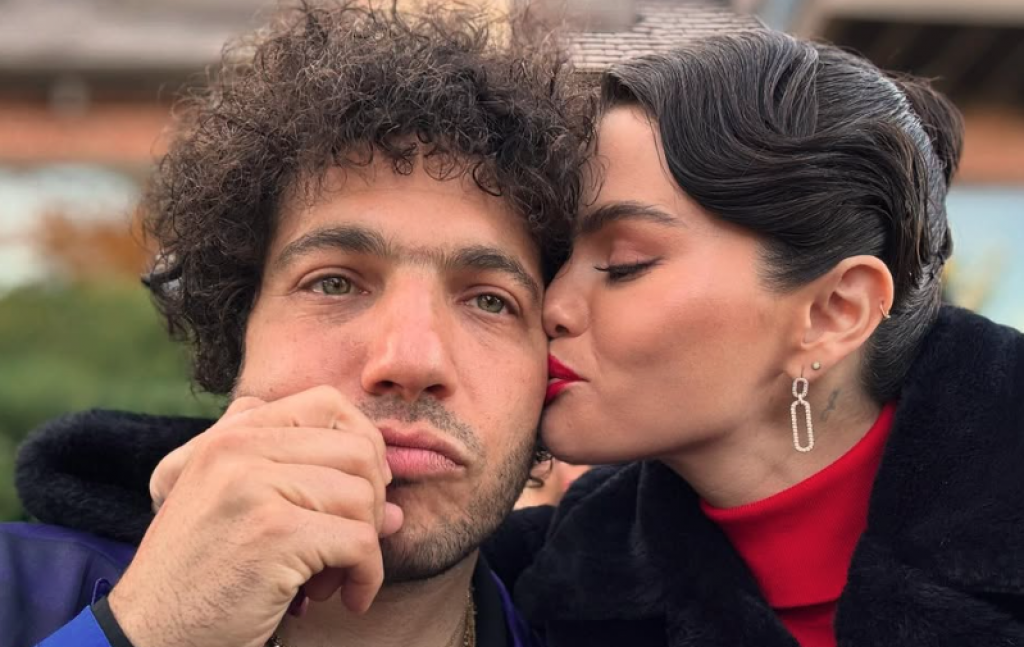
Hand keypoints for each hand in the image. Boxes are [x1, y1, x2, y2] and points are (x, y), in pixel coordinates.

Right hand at [108, 386, 403, 646]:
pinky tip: (346, 598)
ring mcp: (254, 486)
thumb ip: (304, 487)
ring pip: (363, 496)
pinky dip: (366, 576)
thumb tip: (396, 504)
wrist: (147, 636)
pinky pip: (360, 541)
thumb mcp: (235, 509)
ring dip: (364, 546)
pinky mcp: (274, 533)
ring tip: (331, 578)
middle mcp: (239, 448)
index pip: (328, 404)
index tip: (358, 494)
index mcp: (230, 435)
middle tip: (347, 547)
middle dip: (371, 503)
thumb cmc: (200, 577)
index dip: (362, 444)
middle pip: (358, 450)